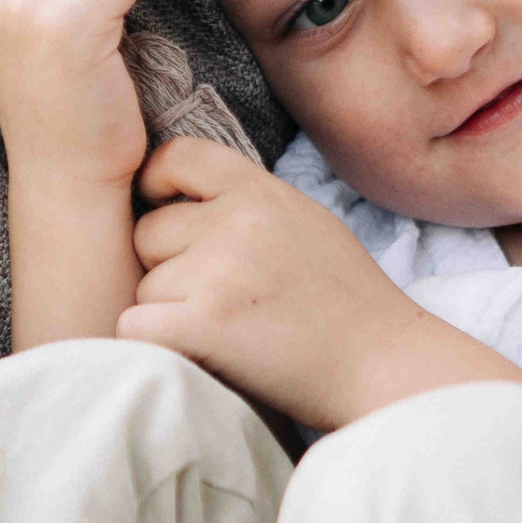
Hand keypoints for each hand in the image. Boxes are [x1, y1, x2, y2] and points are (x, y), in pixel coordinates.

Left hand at [119, 137, 521, 429]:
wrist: (386, 366)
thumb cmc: (348, 306)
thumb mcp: (307, 224)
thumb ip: (250, 205)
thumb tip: (182, 195)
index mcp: (264, 192)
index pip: (178, 155)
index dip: (156, 184)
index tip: (162, 212)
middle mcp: (239, 220)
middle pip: (148, 232)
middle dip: (168, 267)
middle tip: (220, 300)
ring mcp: (222, 270)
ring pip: (145, 286)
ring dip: (169, 314)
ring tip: (231, 333)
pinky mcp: (206, 322)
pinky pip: (135, 325)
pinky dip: (156, 345)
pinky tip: (198, 354)